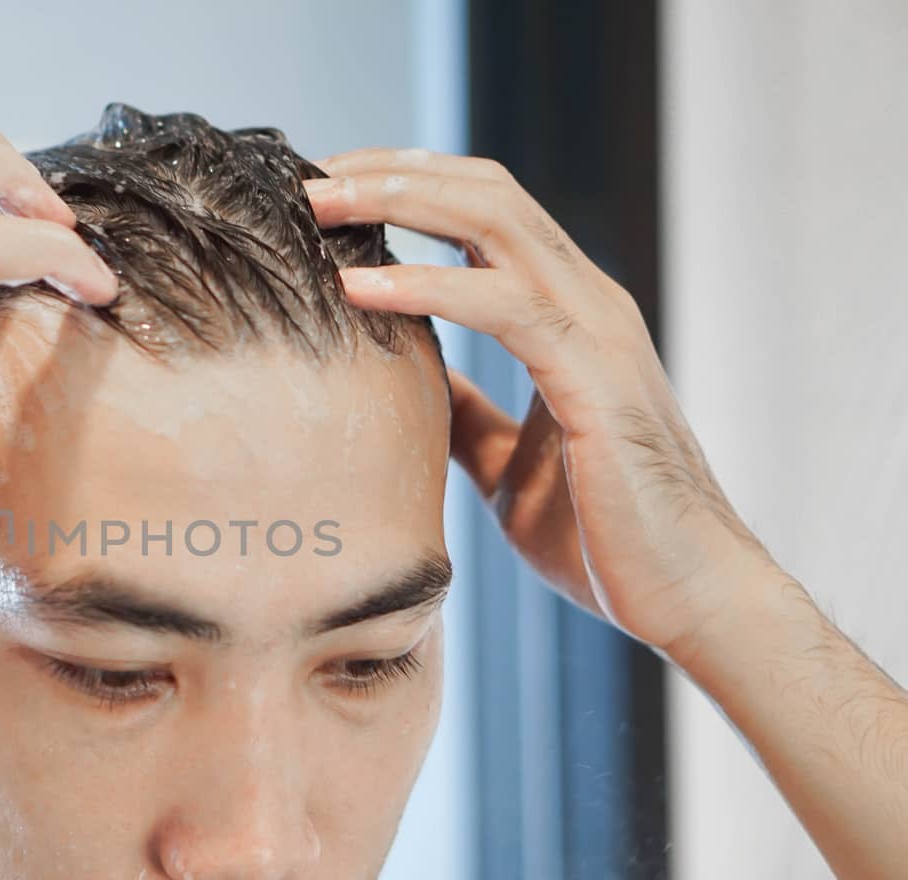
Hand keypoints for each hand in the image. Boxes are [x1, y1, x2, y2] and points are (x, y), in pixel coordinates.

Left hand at [304, 149, 771, 662]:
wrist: (684, 597)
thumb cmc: (602, 536)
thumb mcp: (504, 464)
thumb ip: (467, 416)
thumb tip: (411, 389)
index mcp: (564, 313)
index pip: (481, 211)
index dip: (404, 186)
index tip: (324, 191)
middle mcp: (586, 302)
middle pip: (482, 193)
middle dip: (389, 174)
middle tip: (305, 177)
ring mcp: (597, 331)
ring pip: (495, 221)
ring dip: (399, 203)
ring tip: (318, 205)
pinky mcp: (595, 378)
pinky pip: (505, 304)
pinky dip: (427, 285)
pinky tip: (359, 287)